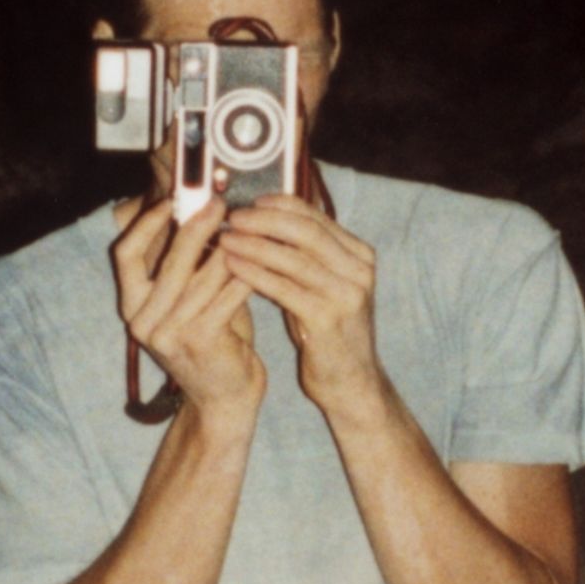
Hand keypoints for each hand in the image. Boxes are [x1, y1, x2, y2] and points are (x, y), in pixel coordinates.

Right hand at [111, 193, 266, 422]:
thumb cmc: (211, 342)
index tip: (171, 201)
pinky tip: (260, 262)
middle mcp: (143, 321)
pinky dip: (245, 275)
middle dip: (196, 226)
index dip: (146, 224)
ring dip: (228, 248)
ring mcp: (170, 334)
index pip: (125, 255)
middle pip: (169, 260)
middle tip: (219, 204)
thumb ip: (186, 268)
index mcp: (132, 307)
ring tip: (246, 229)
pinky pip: (226, 296)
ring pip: (202, 276)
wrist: (224, 398)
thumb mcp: (186, 304)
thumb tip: (199, 213)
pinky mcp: (201, 341)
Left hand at [221, 191, 382, 409]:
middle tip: (233, 217)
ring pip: (294, 258)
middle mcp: (358, 270)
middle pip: (307, 232)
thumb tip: (265, 221)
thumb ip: (305, 256)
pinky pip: (285, 288)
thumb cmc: (328, 331)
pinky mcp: (328, 319)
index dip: (281, 206)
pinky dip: (256, 274)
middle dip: (265, 221)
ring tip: (225, 239)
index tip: (251, 202)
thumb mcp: (323, 286)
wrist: (351, 381)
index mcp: (359, 255)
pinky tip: (232, 266)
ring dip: (255, 245)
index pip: (317, 218)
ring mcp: (347, 294)